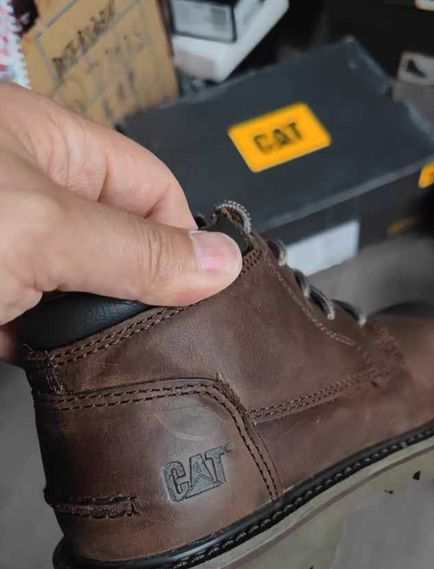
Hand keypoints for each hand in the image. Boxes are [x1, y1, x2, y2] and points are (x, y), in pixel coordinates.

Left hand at [0, 84, 241, 359]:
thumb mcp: (41, 229)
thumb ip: (135, 249)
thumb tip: (218, 262)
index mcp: (47, 142)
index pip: (152, 184)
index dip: (182, 235)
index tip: (201, 286)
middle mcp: (28, 193)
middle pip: (121, 240)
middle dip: (141, 288)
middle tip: (162, 332)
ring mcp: (6, 247)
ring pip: (81, 289)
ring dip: (94, 326)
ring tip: (116, 357)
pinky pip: (38, 323)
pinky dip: (52, 349)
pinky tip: (65, 367)